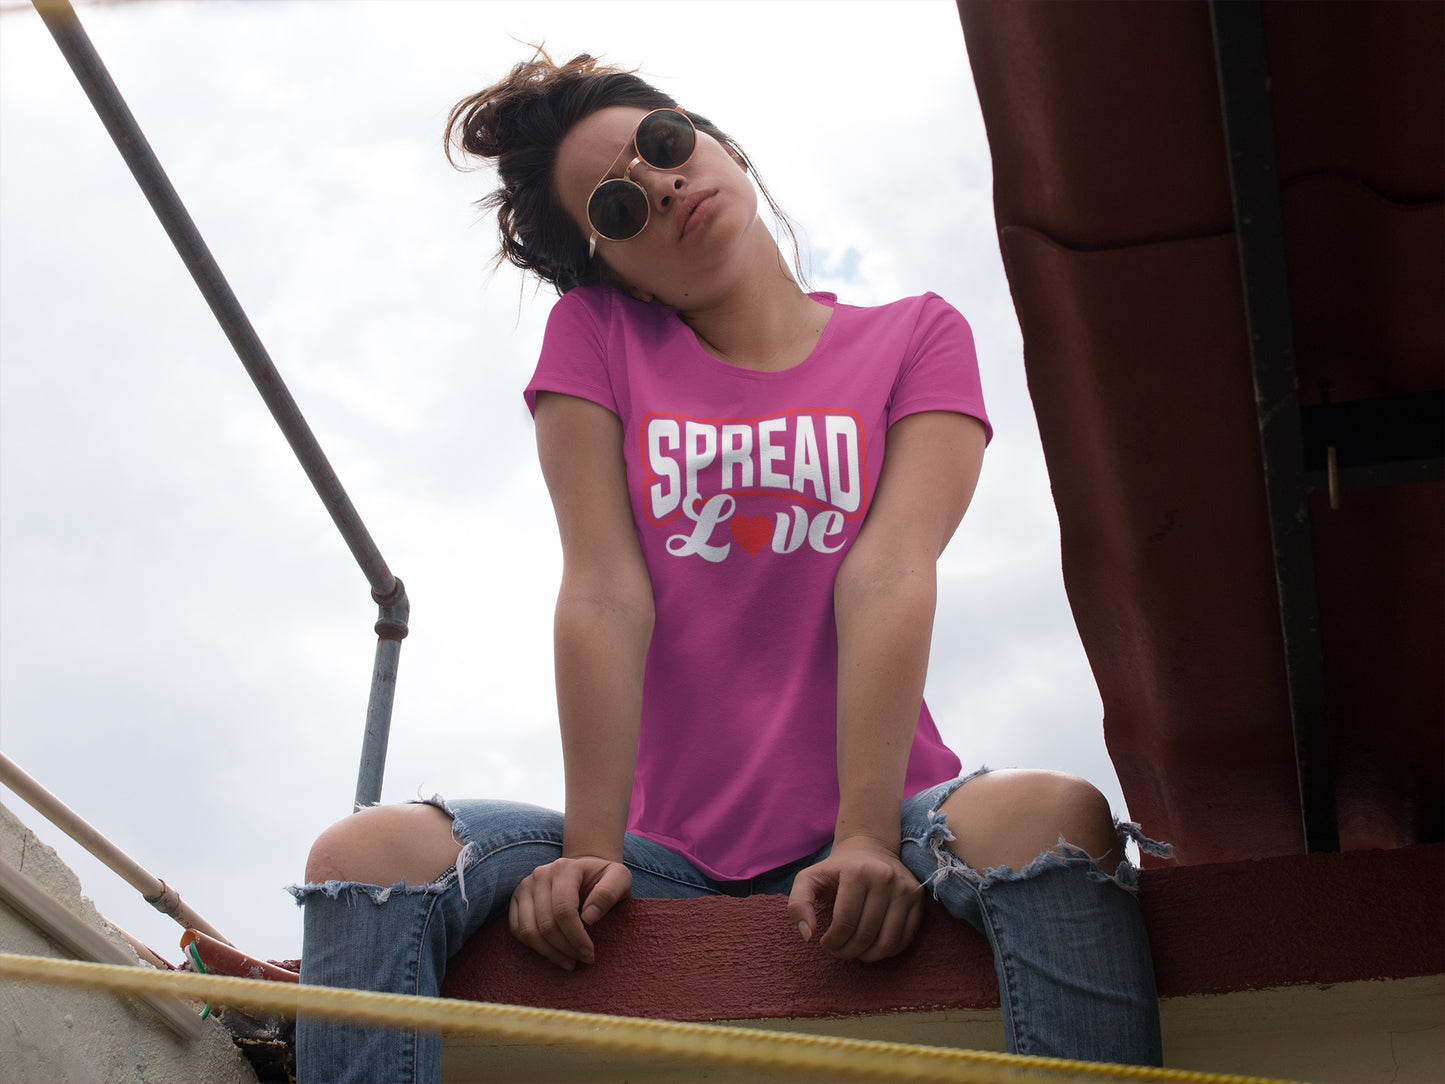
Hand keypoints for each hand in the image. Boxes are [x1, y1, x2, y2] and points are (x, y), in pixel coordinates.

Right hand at [509, 856, 631, 969]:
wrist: (585, 873)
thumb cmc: (604, 879)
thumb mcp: (620, 879)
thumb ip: (609, 893)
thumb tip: (588, 917)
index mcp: (564, 868)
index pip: (564, 910)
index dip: (576, 937)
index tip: (590, 953)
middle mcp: (540, 874)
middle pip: (546, 923)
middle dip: (566, 948)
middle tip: (583, 959)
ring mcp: (525, 886)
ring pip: (529, 930)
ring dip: (550, 952)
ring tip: (570, 961)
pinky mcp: (516, 900)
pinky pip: (518, 931)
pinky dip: (535, 947)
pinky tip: (554, 954)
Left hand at [786, 836, 923, 961]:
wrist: (869, 848)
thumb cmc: (836, 870)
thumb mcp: (808, 879)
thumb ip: (798, 904)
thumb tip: (807, 935)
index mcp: (858, 872)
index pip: (845, 922)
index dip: (832, 941)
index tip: (825, 942)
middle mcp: (885, 878)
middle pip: (866, 934)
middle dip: (848, 951)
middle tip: (839, 950)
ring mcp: (905, 888)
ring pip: (887, 942)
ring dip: (868, 956)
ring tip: (855, 951)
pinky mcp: (918, 898)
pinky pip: (905, 938)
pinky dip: (888, 951)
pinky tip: (873, 946)